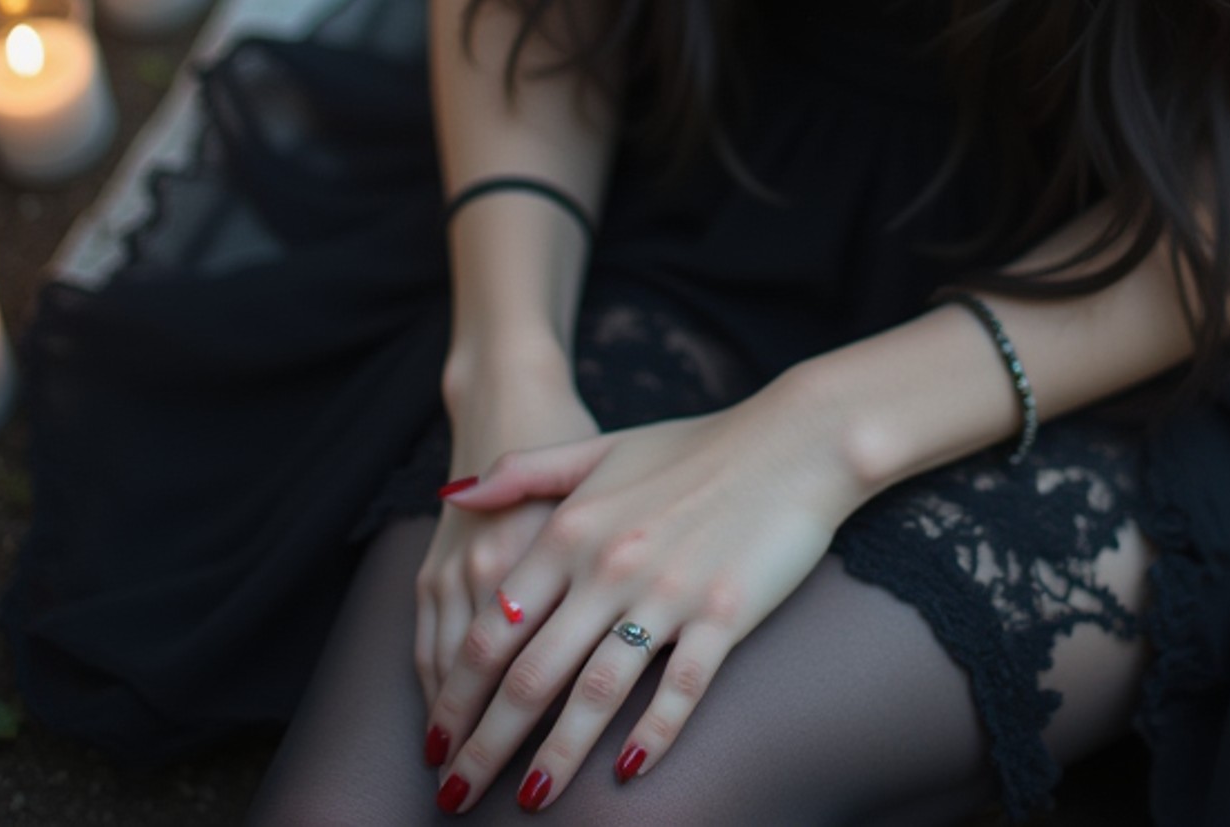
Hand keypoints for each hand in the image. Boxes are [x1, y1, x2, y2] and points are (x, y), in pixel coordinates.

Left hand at [422, 371, 862, 811]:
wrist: (794, 439)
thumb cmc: (696, 446)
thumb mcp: (602, 447)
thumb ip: (522, 470)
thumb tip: (451, 495)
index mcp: (572, 528)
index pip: (491, 629)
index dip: (455, 694)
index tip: (434, 741)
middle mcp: (609, 565)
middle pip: (530, 675)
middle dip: (485, 747)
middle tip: (455, 798)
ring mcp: (667, 593)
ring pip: (595, 695)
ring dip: (555, 757)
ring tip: (530, 802)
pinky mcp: (723, 614)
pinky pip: (679, 689)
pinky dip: (653, 734)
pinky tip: (630, 771)